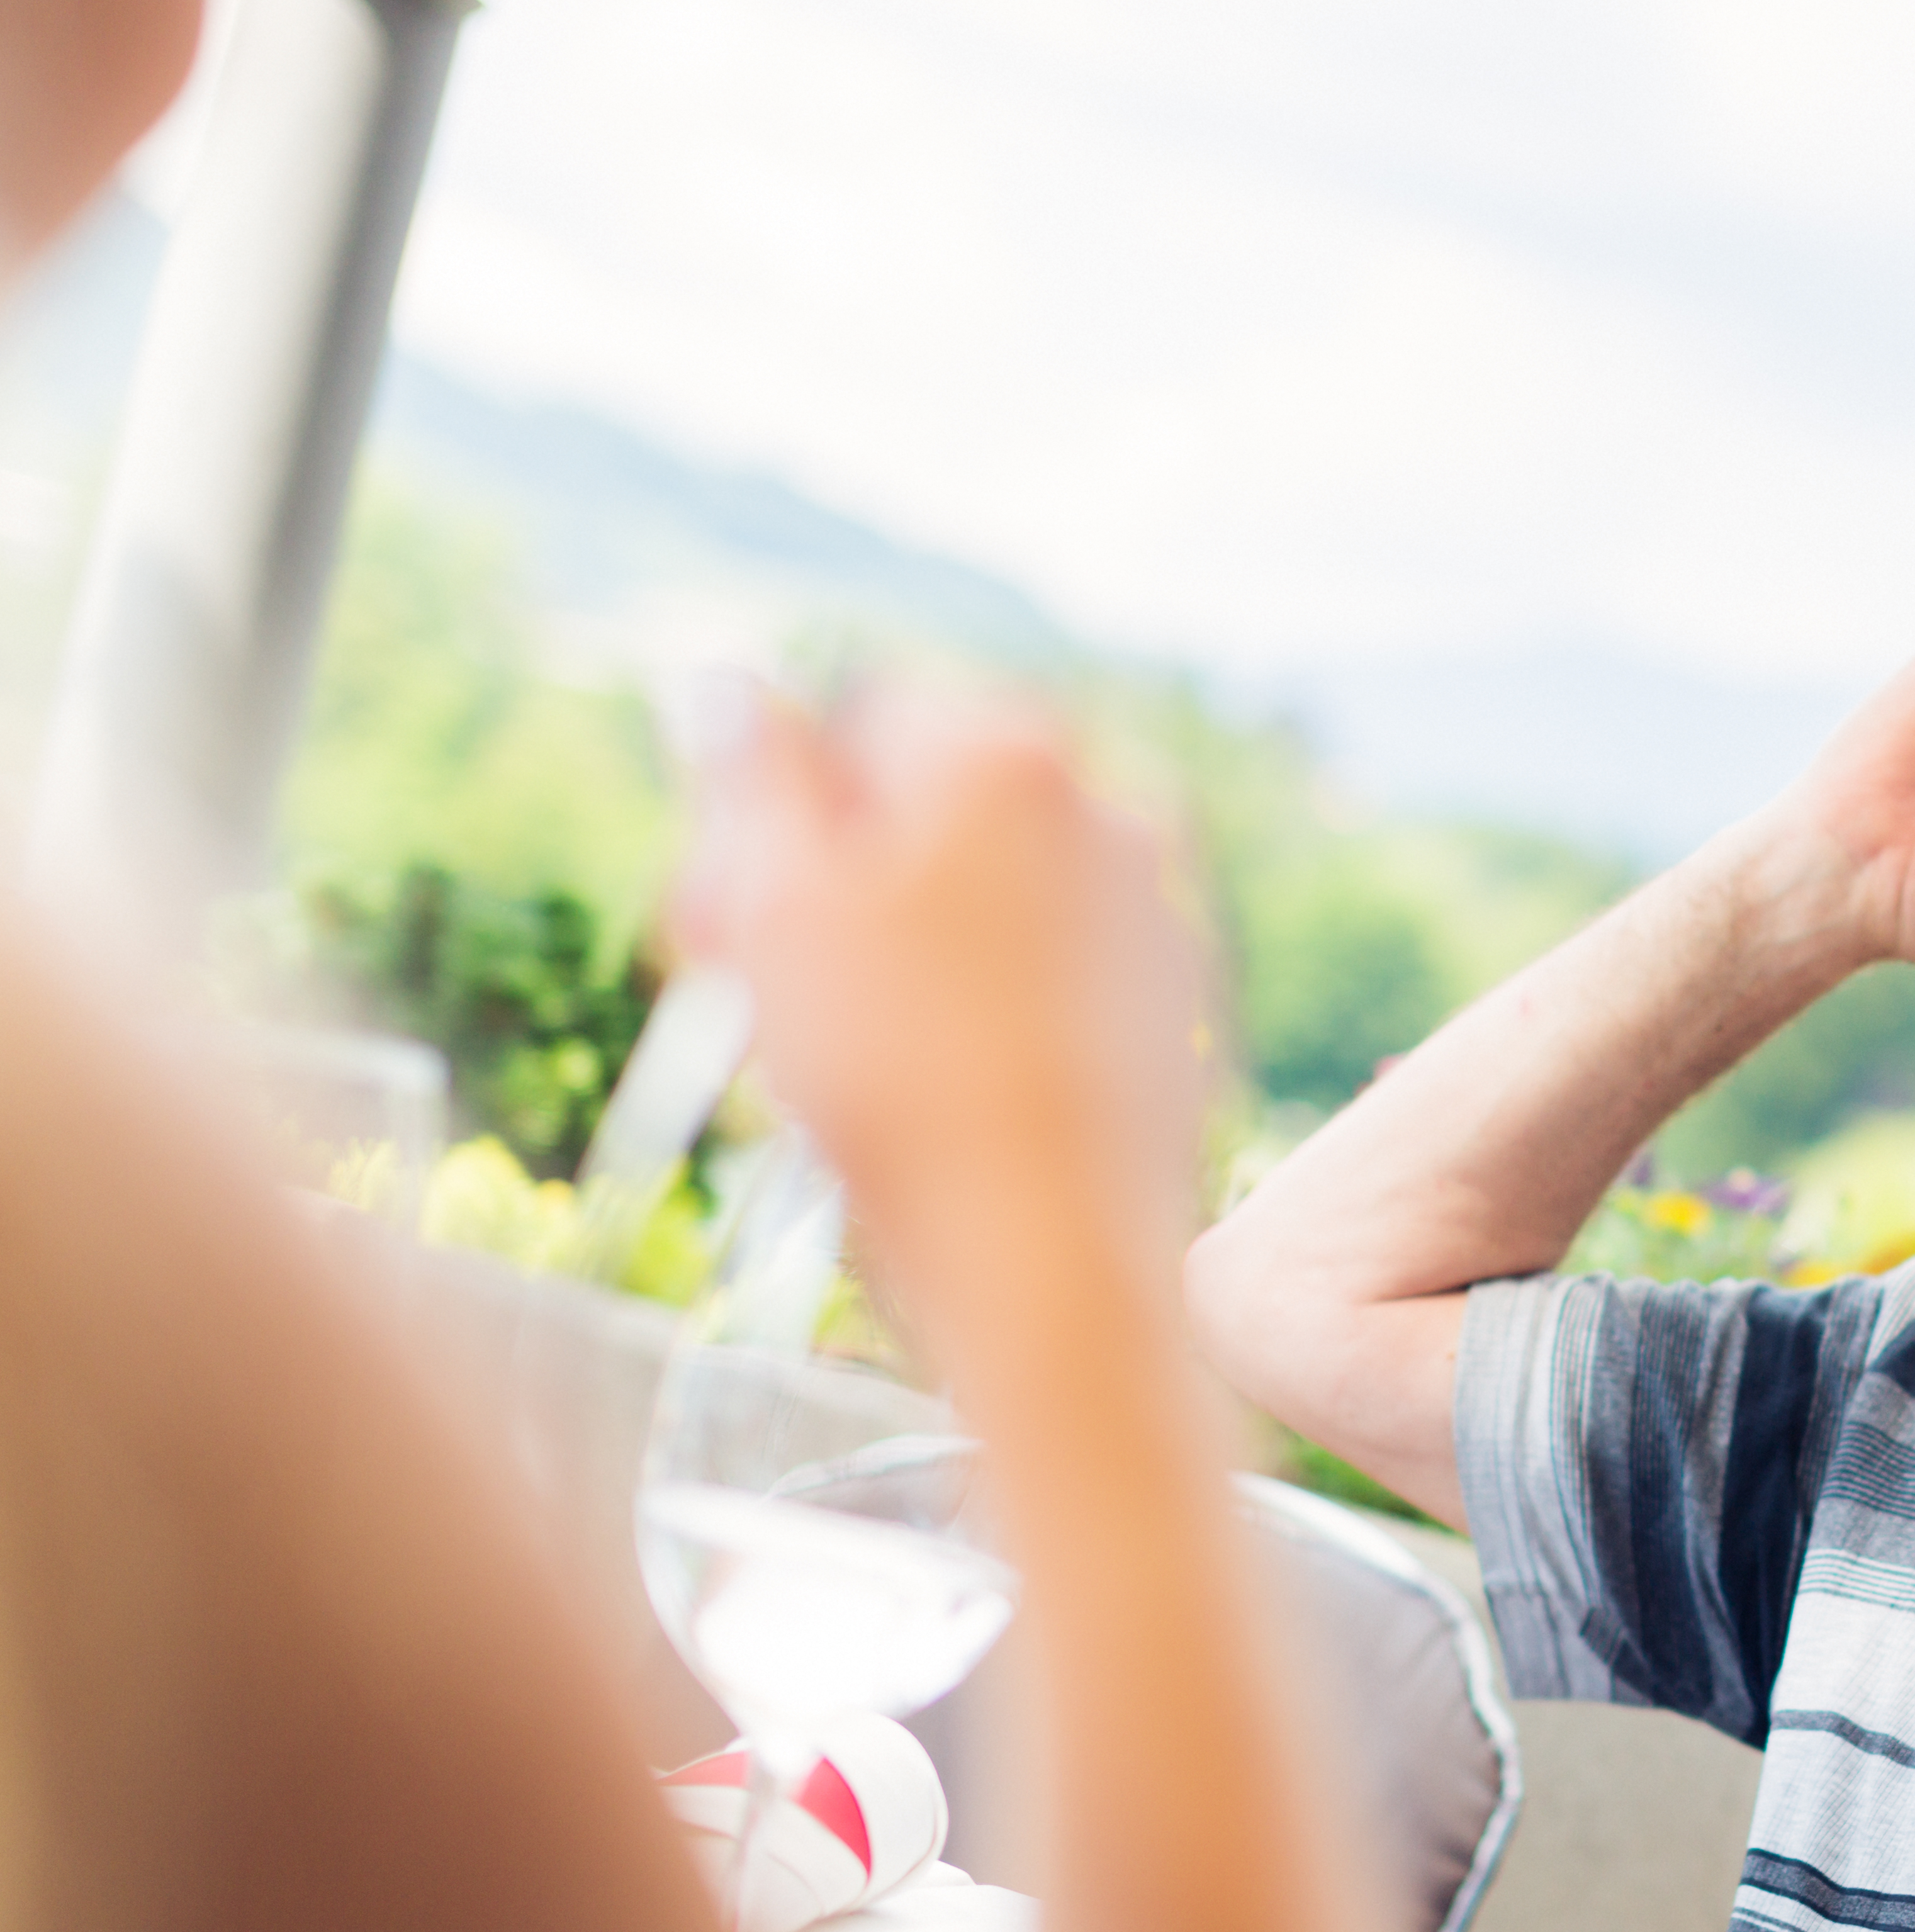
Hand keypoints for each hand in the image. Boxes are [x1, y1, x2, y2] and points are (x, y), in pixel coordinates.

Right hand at [679, 691, 1204, 1277]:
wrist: (1049, 1248)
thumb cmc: (901, 1071)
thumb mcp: (780, 900)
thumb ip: (753, 773)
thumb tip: (726, 683)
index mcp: (1011, 749)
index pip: (858, 718)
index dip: (771, 815)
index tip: (721, 911)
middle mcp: (1110, 802)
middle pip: (928, 816)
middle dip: (825, 890)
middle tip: (746, 991)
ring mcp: (1158, 907)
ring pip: (982, 903)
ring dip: (891, 958)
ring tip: (831, 1065)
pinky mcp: (1176, 1007)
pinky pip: (1045, 979)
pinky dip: (978, 1015)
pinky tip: (929, 1098)